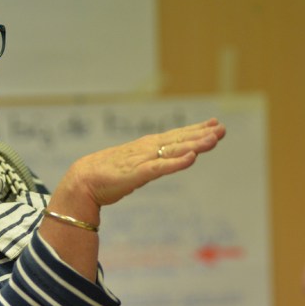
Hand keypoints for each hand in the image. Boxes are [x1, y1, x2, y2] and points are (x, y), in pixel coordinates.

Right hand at [58, 118, 226, 212]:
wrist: (82, 181)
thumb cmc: (107, 174)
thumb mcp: (135, 166)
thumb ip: (151, 164)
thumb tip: (165, 162)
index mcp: (147, 147)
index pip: (176, 136)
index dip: (196, 130)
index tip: (215, 124)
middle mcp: (148, 149)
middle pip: (180, 140)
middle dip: (202, 134)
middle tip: (222, 129)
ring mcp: (143, 160)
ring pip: (174, 151)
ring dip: (195, 144)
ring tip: (214, 139)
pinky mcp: (137, 174)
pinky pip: (160, 168)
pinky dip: (176, 163)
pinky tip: (191, 159)